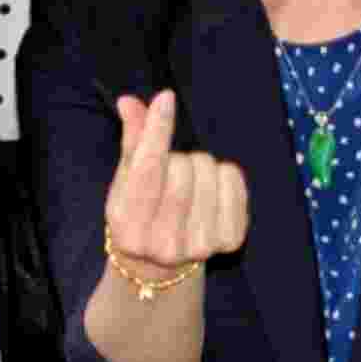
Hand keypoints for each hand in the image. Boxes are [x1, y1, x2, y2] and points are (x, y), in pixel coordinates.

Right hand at [103, 87, 250, 269]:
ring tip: (189, 183)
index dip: (157, 130)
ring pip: (209, 170)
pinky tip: (210, 190)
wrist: (161, 263)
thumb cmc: (140, 210)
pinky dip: (224, 174)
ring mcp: (200, 245)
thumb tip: (129, 101)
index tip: (166, 98)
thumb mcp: (126, 180)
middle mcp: (164, 243)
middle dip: (177, 156)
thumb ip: (131, 140)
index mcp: (130, 226)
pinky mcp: (230, 241)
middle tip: (170, 171)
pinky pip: (234, 179)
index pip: (147, 169)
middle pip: (182, 168)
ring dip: (199, 164)